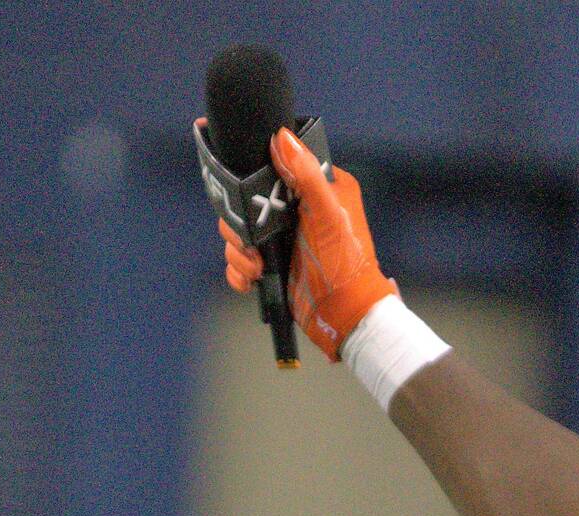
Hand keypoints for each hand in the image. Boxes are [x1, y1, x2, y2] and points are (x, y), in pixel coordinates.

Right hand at [218, 128, 395, 360]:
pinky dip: (238, 271)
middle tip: (250, 240)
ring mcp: (282, 239)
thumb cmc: (346, 263)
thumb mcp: (329, 214)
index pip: (274, 166)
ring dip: (239, 251)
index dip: (249, 171)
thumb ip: (306, 176)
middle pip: (246, 201)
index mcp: (316, 189)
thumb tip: (280, 137)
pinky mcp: (272, 266)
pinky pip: (240, 262)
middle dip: (240, 223)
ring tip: (256, 265)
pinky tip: (250, 278)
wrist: (348, 316)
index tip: (230, 175)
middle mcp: (296, 211)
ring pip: (239, 232)